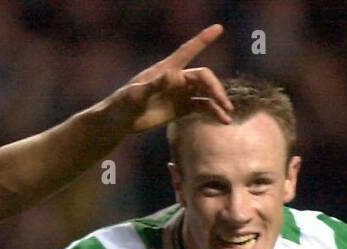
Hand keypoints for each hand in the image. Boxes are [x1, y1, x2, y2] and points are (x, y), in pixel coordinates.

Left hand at [107, 24, 232, 133]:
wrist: (118, 122)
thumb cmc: (122, 105)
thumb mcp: (135, 95)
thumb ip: (153, 85)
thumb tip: (173, 75)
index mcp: (166, 70)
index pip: (187, 51)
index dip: (202, 40)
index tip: (218, 28)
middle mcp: (177, 79)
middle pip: (203, 77)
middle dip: (215, 88)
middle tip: (224, 104)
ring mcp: (180, 94)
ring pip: (206, 93)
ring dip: (218, 101)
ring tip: (227, 114)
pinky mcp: (181, 108)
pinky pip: (202, 107)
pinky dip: (213, 112)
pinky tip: (223, 120)